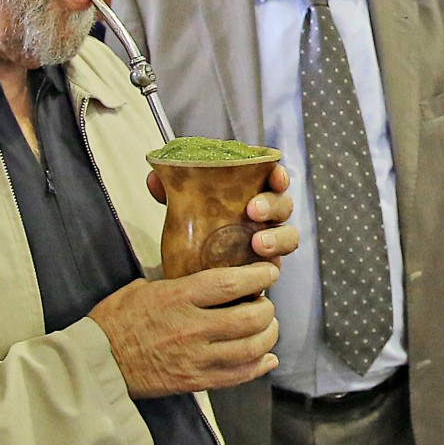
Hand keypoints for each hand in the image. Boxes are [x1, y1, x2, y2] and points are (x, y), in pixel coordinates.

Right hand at [89, 263, 280, 396]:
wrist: (98, 363)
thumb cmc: (115, 321)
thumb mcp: (143, 288)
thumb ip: (177, 282)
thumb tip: (203, 277)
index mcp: (178, 297)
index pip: (232, 283)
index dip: (260, 277)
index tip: (269, 273)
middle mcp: (192, 327)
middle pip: (251, 317)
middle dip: (267, 309)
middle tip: (265, 304)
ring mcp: (196, 357)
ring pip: (251, 348)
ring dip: (268, 336)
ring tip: (266, 328)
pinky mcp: (195, 381)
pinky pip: (239, 375)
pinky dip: (259, 366)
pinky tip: (266, 358)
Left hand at [146, 163, 298, 262]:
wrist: (190, 267)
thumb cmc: (196, 226)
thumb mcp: (182, 206)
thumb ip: (172, 190)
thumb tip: (155, 179)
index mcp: (252, 192)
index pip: (274, 179)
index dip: (279, 176)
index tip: (274, 176)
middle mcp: (266, 216)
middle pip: (284, 205)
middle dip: (274, 206)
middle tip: (253, 210)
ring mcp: (269, 242)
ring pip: (289, 236)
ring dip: (278, 238)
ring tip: (258, 244)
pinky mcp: (265, 268)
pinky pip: (276, 266)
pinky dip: (270, 265)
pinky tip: (256, 268)